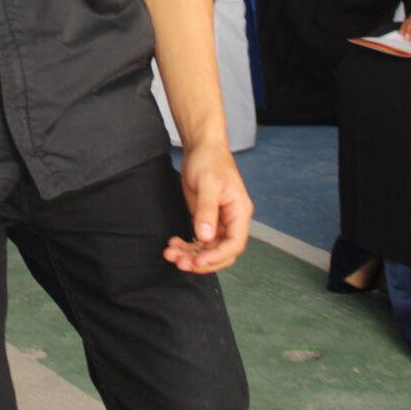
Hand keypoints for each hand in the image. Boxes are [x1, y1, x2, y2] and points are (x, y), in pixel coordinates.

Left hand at [163, 141, 252, 274]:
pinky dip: (187, 246)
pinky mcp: (206, 220)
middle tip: (180, 262)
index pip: (234, 244)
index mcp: (239, 212)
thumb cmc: (209, 159)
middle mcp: (232, 220)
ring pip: (208, 249)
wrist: (201, 147)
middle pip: (221, 252)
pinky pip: (199, 241)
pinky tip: (173, 245)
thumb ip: (206, 210)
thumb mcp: (208, 183)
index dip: (218, 256)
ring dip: (190, 255)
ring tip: (171, 254)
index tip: (198, 260)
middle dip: (201, 260)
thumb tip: (205, 237)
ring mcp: (218, 221)